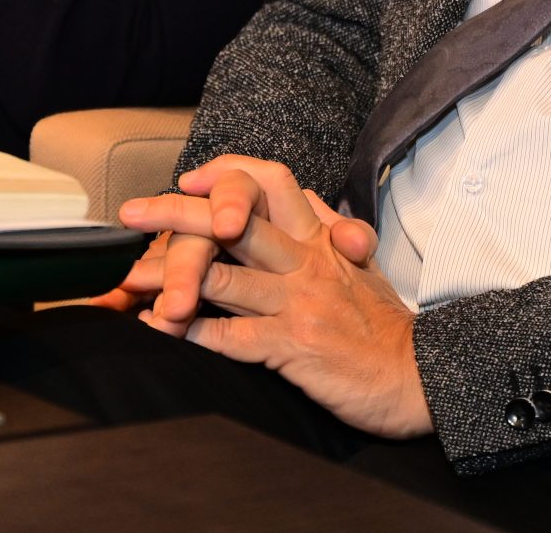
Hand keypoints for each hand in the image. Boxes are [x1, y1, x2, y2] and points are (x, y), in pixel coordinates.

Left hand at [121, 157, 430, 438]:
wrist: (420, 376)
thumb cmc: (384, 326)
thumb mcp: (363, 265)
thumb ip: (329, 231)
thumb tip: (304, 200)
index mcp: (321, 237)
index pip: (273, 181)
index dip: (229, 173)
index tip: (192, 177)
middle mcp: (306, 262)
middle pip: (234, 222)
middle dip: (177, 214)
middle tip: (132, 212)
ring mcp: (298, 304)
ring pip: (222, 279)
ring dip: (169, 278)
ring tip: (129, 276)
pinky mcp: (292, 347)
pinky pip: (231, 338)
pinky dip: (190, 332)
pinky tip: (160, 329)